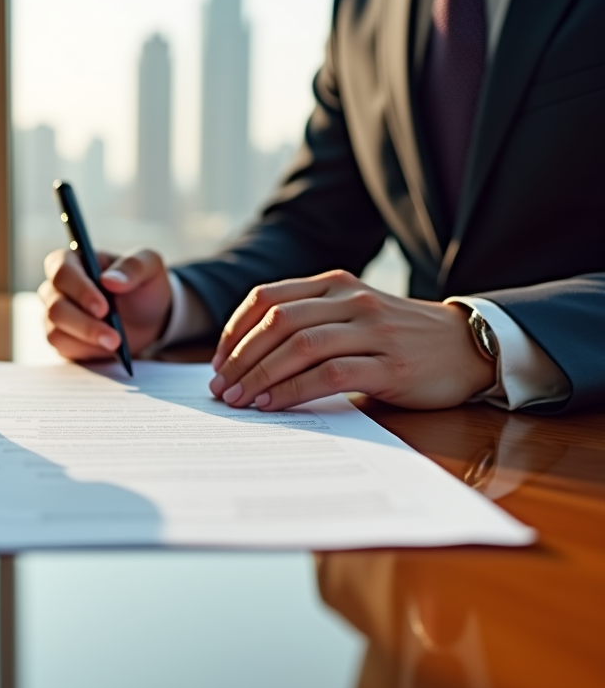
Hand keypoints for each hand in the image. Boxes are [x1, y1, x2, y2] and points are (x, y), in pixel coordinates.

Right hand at [39, 248, 171, 359]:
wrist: (149, 318)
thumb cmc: (143, 286)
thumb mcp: (150, 267)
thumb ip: (134, 266)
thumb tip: (109, 280)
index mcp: (73, 260)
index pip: (62, 270)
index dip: (80, 290)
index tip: (103, 309)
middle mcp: (57, 286)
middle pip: (56, 305)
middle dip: (86, 324)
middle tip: (114, 337)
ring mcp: (55, 313)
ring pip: (55, 329)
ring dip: (87, 339)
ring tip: (115, 343)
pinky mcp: (60, 337)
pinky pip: (61, 346)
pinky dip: (84, 349)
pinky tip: (105, 348)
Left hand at [208, 270, 495, 410]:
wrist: (469, 347)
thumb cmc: (399, 337)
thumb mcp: (353, 313)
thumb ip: (311, 321)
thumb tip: (248, 358)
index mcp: (335, 283)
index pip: (267, 298)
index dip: (234, 329)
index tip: (218, 359)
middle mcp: (351, 299)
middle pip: (277, 322)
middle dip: (240, 357)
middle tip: (220, 386)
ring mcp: (372, 330)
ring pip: (300, 346)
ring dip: (260, 375)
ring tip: (238, 399)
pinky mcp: (389, 364)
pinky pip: (329, 374)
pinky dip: (293, 390)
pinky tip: (272, 404)